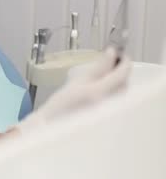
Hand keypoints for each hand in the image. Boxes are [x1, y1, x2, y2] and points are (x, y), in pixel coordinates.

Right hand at [17, 47, 131, 132]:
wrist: (54, 124)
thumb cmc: (60, 105)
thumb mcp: (77, 81)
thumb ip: (98, 67)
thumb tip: (111, 53)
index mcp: (98, 92)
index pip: (121, 74)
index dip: (124, 62)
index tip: (122, 55)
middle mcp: (108, 104)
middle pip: (125, 84)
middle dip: (121, 72)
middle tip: (113, 63)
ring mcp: (111, 112)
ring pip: (124, 93)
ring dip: (119, 82)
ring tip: (107, 78)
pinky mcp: (111, 117)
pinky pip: (120, 102)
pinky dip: (116, 93)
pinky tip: (105, 91)